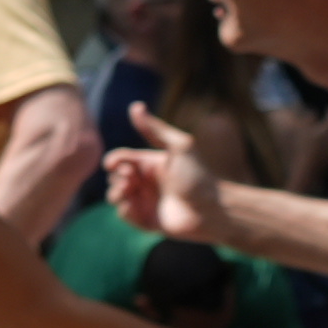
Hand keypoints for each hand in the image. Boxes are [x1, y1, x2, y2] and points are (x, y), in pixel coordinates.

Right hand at [102, 105, 224, 243]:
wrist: (213, 210)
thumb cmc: (198, 176)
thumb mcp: (179, 147)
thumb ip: (155, 129)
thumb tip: (135, 106)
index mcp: (152, 163)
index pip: (122, 159)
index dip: (114, 161)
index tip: (114, 165)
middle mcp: (147, 182)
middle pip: (116, 177)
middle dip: (116, 177)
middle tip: (130, 180)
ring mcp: (146, 202)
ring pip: (116, 196)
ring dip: (115, 192)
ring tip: (126, 191)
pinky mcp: (147, 221)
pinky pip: (125, 215)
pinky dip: (124, 209)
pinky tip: (131, 205)